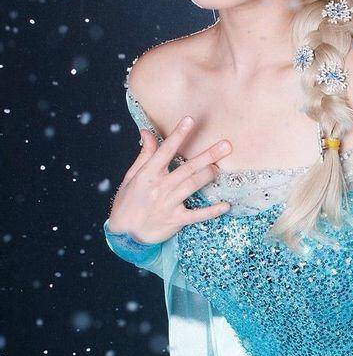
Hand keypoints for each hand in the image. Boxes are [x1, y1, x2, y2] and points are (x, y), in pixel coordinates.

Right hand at [107, 116, 231, 243]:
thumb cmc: (128, 203)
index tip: (190, 120)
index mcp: (148, 174)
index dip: (178, 135)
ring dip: (208, 175)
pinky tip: (225, 205)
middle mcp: (159, 187)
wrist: (124, 236)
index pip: (165, 150)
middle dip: (207, 155)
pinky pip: (197, 215)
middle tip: (226, 145)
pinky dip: (212, 211)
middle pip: (187, 168)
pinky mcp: (175, 220)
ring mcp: (168, 204)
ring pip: (192, 186)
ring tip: (219, 168)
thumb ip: (144, 154)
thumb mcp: (131, 177)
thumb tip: (147, 131)